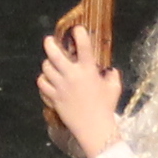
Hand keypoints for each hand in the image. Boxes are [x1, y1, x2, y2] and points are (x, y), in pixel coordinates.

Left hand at [35, 24, 123, 157]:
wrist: (94, 128)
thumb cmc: (106, 107)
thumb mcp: (114, 88)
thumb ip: (112, 76)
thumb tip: (110, 70)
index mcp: (88, 70)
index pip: (83, 46)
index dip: (79, 34)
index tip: (76, 29)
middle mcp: (72, 75)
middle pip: (55, 54)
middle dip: (50, 44)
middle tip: (49, 40)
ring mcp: (60, 86)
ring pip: (46, 68)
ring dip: (47, 63)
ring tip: (50, 63)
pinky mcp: (54, 97)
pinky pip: (42, 84)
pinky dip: (43, 80)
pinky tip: (46, 80)